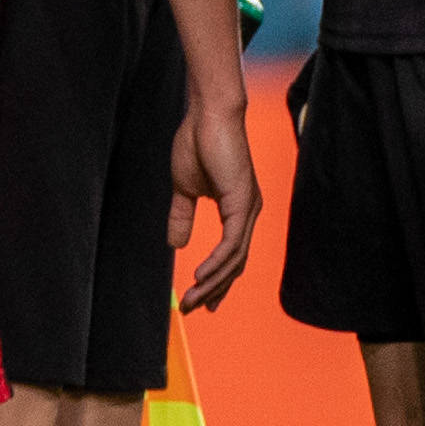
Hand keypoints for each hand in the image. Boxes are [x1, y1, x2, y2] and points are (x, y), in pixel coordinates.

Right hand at [169, 84, 263, 313]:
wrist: (207, 115)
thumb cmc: (196, 143)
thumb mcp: (183, 188)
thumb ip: (181, 217)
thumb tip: (175, 244)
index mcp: (237, 209)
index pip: (231, 255)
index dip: (217, 281)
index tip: (203, 302)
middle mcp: (248, 213)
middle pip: (235, 264)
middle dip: (214, 290)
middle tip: (193, 310)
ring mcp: (249, 209)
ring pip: (234, 259)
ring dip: (213, 283)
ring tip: (192, 300)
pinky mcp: (243, 202)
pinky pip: (232, 242)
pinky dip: (218, 262)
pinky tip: (200, 276)